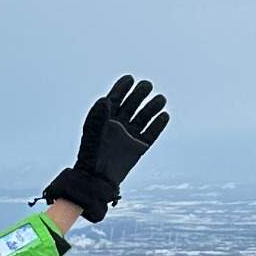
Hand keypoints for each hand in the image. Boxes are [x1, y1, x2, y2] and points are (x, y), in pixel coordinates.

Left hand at [43, 75, 170, 222]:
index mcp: (105, 118)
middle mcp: (119, 125)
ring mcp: (130, 136)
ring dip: (152, 107)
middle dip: (139, 94)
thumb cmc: (90, 153)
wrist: (97, 177)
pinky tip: (164, 115)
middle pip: (132, 105)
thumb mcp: (93, 131)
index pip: (116, 98)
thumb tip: (106, 98)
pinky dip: (158, 125)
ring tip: (160, 98)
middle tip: (147, 85)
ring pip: (144, 117)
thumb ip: (99, 114)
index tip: (130, 78)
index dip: (122, 88)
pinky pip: (151, 134)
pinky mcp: (140, 148)